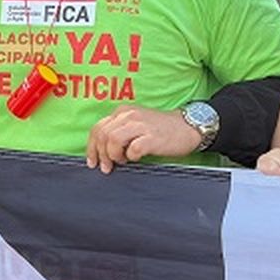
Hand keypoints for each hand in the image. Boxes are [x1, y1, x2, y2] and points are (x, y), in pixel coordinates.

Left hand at [85, 106, 199, 173]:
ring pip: (113, 139)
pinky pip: (133, 148)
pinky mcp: (153, 137)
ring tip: (123, 161)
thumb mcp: (136, 125)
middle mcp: (130, 115)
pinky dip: (131, 156)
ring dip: (114, 154)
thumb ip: (119, 131)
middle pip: (102, 134)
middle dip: (100, 154)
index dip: (91, 147)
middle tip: (107, 167)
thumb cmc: (161, 130)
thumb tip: (101, 151)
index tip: (92, 161)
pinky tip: (136, 158)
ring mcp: (141, 125)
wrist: (187, 128)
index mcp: (123, 111)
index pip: (97, 128)